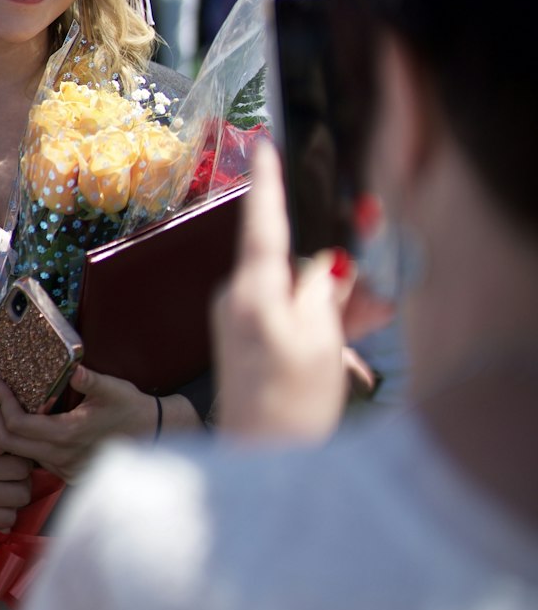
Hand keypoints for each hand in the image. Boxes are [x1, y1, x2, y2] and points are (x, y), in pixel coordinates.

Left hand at [0, 365, 172, 482]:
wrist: (154, 437)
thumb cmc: (132, 410)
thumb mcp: (114, 390)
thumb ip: (91, 380)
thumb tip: (75, 367)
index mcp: (67, 436)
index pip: (19, 425)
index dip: (0, 404)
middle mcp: (60, 457)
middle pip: (10, 443)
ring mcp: (63, 468)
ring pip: (20, 454)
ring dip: (3, 428)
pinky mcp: (67, 472)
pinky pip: (34, 459)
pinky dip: (20, 440)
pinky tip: (17, 421)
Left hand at [211, 140, 358, 440]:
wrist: (262, 467)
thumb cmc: (290, 403)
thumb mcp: (320, 337)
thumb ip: (323, 287)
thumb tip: (327, 260)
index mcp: (252, 289)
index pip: (262, 222)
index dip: (267, 181)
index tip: (264, 143)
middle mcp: (238, 298)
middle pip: (287, 260)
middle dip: (331, 265)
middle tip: (369, 269)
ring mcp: (240, 322)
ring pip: (293, 290)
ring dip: (332, 299)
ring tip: (371, 318)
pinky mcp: (246, 343)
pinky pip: (286, 316)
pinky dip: (317, 321)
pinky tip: (348, 339)